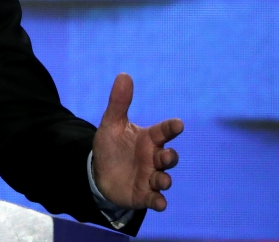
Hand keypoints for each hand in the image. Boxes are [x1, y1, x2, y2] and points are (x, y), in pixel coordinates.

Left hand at [92, 73, 182, 211]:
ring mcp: (150, 177)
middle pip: (168, 157)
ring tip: (162, 180)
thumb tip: (124, 74)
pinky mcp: (144, 194)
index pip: (164, 131)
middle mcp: (153, 158)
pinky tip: (160, 203)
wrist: (100, 172)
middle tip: (167, 155)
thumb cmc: (111, 146)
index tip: (178, 123)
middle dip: (170, 157)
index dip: (171, 127)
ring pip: (164, 179)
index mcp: (149, 139)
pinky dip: (159, 201)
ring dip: (164, 180)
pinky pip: (155, 199)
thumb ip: (119, 102)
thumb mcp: (112, 123)